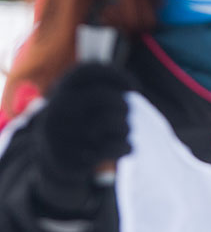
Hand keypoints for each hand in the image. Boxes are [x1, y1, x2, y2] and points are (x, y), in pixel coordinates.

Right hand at [31, 63, 133, 214]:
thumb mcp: (83, 101)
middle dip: (125, 107)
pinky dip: (125, 147)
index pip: (88, 72)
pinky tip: (125, 147)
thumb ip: (103, 91)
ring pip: (114, 125)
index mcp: (61, 91)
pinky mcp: (71, 157)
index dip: (117, 76)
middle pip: (109, 98)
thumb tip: (132, 89)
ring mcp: (63, 135)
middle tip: (126, 114)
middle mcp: (59, 109)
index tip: (136, 88)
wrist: (53, 159)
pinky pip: (112, 149)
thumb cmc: (81, 122)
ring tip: (124, 131)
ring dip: (126, 129)